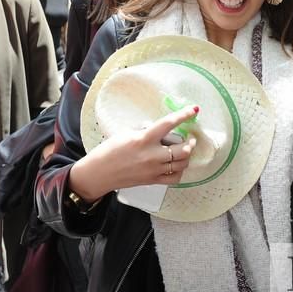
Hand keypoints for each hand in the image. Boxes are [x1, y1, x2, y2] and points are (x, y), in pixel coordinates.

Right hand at [69, 106, 198, 202]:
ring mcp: (153, 170)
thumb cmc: (109, 151)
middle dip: (191, 142)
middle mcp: (151, 155)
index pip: (168, 124)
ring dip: (187, 155)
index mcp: (143, 139)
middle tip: (190, 138)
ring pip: (182, 164)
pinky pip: (175, 178)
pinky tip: (177, 165)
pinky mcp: (153, 181)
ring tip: (185, 150)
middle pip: (183, 149)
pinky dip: (180, 170)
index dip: (183, 115)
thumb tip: (161, 128)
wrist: (99, 173)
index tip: (193, 110)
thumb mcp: (126, 134)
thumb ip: (145, 131)